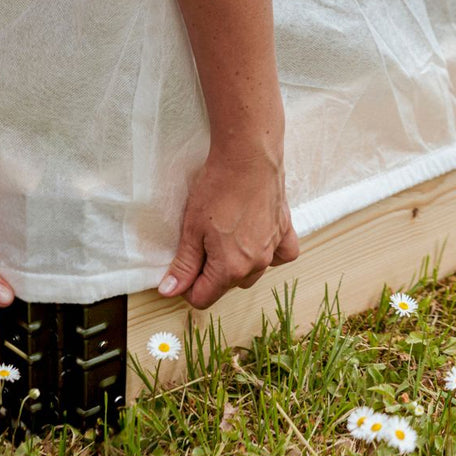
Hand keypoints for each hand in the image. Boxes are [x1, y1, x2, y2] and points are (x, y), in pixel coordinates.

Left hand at [158, 149, 298, 308]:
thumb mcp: (192, 230)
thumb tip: (169, 291)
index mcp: (230, 269)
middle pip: (226, 285)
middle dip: (210, 272)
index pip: (203, 298)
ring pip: (252, 273)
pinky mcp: (285, 231)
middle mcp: (256, 265)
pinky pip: (281, 255)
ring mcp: (274, 249)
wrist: (247, 158)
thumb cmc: (217, 190)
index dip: (187, 285)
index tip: (182, 266)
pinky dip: (269, 252)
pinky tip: (256, 239)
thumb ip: (183, 265)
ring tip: (224, 236)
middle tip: (200, 243)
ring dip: (237, 264)